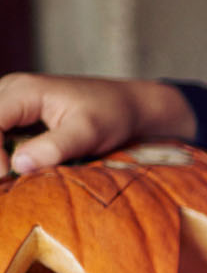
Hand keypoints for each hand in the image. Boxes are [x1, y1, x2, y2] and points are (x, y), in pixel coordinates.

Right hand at [0, 73, 196, 173]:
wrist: (128, 105)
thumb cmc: (112, 115)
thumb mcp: (88, 133)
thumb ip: (54, 148)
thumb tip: (18, 165)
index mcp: (24, 90)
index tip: (5, 177)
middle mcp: (10, 90)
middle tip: (4, 182)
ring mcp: (10, 100)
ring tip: (6, 178)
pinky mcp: (15, 113)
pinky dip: (1, 149)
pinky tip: (10, 171)